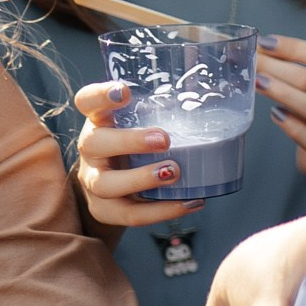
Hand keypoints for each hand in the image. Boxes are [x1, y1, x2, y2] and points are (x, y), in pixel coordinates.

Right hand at [71, 80, 204, 230]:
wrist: (116, 190)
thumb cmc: (139, 146)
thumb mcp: (144, 125)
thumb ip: (165, 114)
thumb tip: (217, 101)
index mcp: (99, 121)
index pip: (88, 101)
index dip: (101, 95)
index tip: (124, 92)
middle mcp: (91, 149)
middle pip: (94, 143)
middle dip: (129, 141)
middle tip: (164, 139)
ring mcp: (94, 180)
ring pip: (106, 184)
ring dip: (141, 179)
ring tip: (174, 172)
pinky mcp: (105, 209)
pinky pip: (131, 214)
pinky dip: (162, 210)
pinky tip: (190, 202)